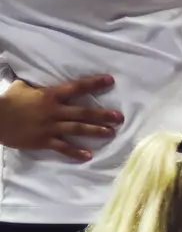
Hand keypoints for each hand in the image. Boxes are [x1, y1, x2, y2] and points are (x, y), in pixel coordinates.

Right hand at [0, 75, 121, 160]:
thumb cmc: (8, 101)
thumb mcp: (22, 86)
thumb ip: (36, 84)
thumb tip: (38, 75)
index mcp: (50, 96)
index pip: (76, 87)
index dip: (94, 84)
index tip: (110, 81)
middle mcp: (54, 111)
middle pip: (83, 112)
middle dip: (103, 115)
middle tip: (120, 117)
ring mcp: (50, 127)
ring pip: (77, 129)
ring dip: (95, 131)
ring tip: (111, 133)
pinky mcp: (44, 140)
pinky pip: (62, 147)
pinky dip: (75, 152)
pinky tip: (88, 156)